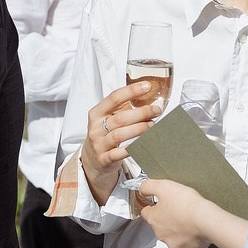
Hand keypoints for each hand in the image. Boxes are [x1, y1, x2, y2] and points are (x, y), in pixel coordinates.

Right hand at [82, 80, 162, 203]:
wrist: (91, 160)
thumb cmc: (103, 135)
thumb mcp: (106, 119)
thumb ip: (122, 109)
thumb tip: (147, 96)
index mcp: (96, 113)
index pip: (114, 98)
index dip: (131, 91)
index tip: (147, 86)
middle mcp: (96, 128)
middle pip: (120, 118)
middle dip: (141, 113)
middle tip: (156, 110)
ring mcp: (99, 144)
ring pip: (120, 135)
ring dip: (139, 129)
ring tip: (152, 125)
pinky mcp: (104, 159)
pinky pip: (120, 153)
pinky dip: (133, 148)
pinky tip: (144, 144)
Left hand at [136, 178, 214, 247]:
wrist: (207, 220)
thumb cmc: (187, 205)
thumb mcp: (163, 186)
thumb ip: (148, 186)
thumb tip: (142, 189)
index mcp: (153, 219)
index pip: (146, 212)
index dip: (153, 205)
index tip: (161, 202)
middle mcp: (161, 234)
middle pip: (159, 225)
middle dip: (167, 218)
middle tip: (179, 209)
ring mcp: (174, 244)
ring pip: (172, 236)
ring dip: (178, 229)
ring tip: (188, 219)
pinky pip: (186, 244)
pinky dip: (190, 238)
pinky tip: (196, 229)